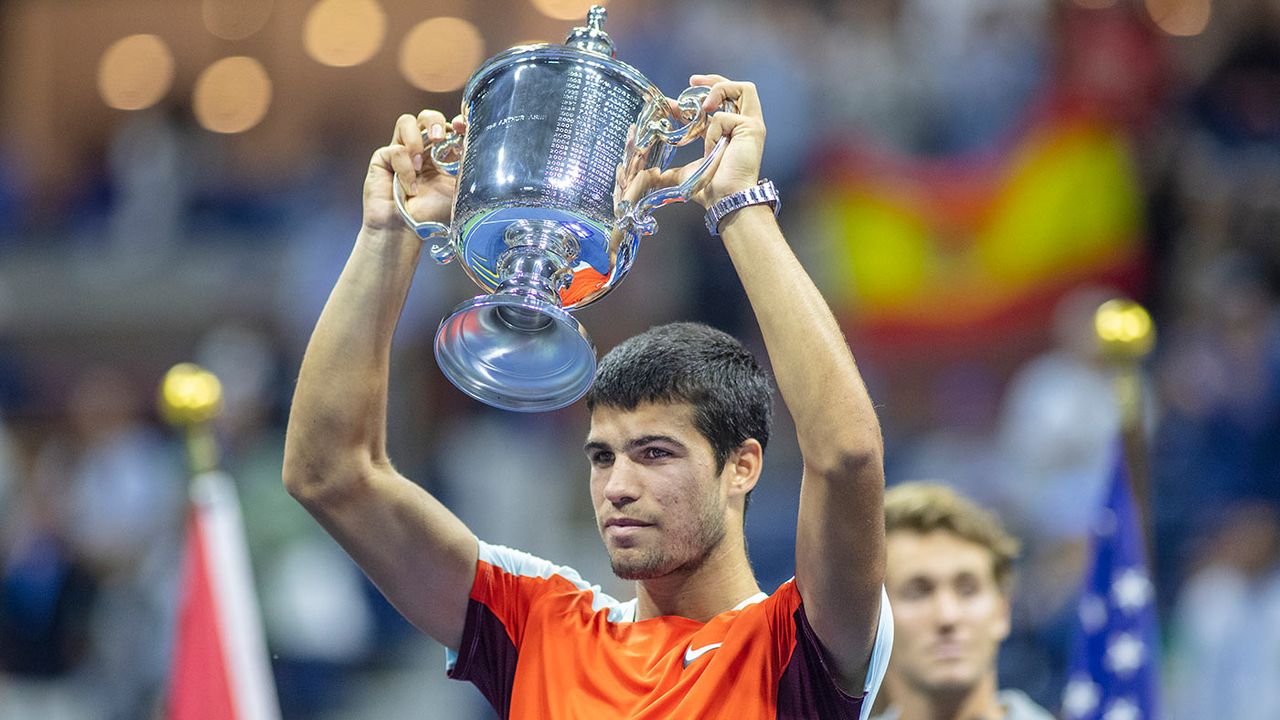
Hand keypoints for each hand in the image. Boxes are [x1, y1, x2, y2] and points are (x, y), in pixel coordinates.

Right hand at [362, 110, 465, 234]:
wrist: (406, 231)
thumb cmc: (432, 213)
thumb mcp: (458, 188)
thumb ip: (467, 166)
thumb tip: (479, 144)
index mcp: (442, 154)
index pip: (449, 126)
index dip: (456, 121)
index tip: (462, 126)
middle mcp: (422, 149)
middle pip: (427, 116)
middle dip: (434, 121)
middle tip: (439, 138)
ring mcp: (401, 151)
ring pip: (406, 122)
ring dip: (415, 139)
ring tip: (420, 164)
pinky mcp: (383, 158)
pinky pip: (395, 150)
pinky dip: (405, 170)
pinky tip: (410, 188)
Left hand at [666, 75, 764, 209]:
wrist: (725, 199)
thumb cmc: (711, 189)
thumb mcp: (685, 174)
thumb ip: (669, 172)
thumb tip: (648, 177)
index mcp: (729, 132)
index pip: (716, 105)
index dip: (695, 98)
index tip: (673, 103)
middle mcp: (743, 126)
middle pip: (736, 88)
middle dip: (713, 81)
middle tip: (692, 82)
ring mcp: (751, 125)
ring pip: (743, 89)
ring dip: (719, 90)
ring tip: (702, 106)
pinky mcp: (753, 128)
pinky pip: (725, 116)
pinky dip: (713, 128)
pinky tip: (710, 145)